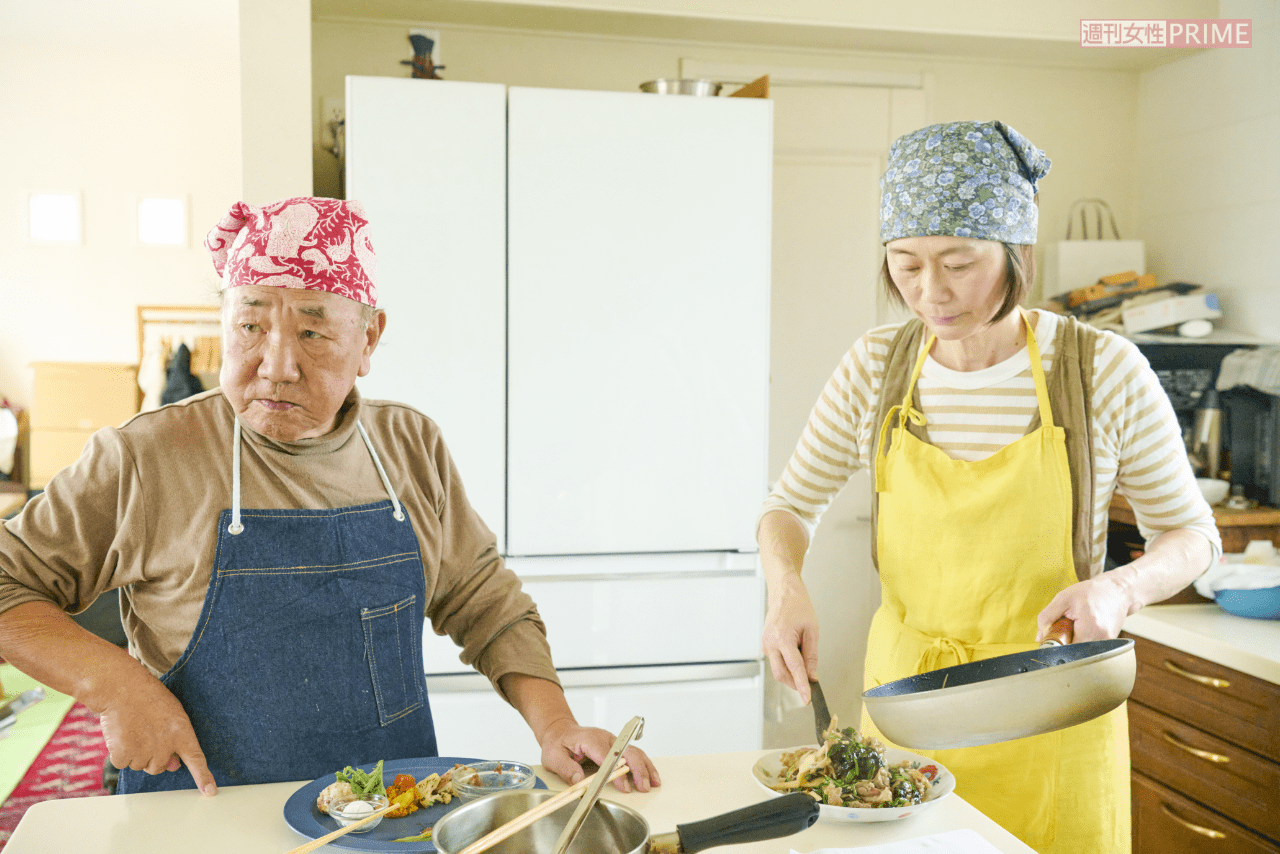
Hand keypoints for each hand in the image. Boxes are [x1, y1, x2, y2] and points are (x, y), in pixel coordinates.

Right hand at [96, 666, 217, 794]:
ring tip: (135, 730)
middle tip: (147, 733)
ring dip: (137, 753)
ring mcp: (144, 752)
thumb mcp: (173, 716)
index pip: (196, 759)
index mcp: (182, 733)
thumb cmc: (150, 700)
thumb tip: (173, 766)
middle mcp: (165, 746)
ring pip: (141, 766)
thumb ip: (176, 740)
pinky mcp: (124, 755)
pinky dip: (120, 753)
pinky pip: (123, 763)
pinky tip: (122, 734)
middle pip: (160, 767)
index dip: (203, 777)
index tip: (210, 792)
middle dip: (154, 756)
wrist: (123, 689)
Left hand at [536, 718, 660, 792]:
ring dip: (645, 767)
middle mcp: (605, 737)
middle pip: (627, 751)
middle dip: (637, 770)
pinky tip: (649, 774)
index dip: (618, 772)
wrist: (560, 731)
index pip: (608, 756)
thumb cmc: (558, 743)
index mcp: (590, 739)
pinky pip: (632, 752)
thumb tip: (578, 779)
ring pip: (634, 751)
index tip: (624, 786)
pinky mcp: (616, 745)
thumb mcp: (553, 756)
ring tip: (652, 782)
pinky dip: (643, 763)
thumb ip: (565, 768)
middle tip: (642, 787)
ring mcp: (612, 740)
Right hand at [761, 571, 818, 703]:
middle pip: (781, 674)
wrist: (784, 592)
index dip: (802, 686)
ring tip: (804, 658)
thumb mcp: (812, 630)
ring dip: (791, 673)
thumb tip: (812, 675)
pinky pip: (776, 661)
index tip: (807, 699)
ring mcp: (766, 644)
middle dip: (795, 683)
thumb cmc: (798, 606)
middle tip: (809, 685)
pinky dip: (787, 664)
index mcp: (783, 638)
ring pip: (778, 669)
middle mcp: (770, 643)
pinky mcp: (766, 645)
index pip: (794, 669)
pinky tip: (795, 655)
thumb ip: (812, 656)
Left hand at [1036, 574, 1132, 642]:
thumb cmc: (1090, 592)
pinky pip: (1092, 645)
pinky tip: (1087, 625)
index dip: (1058, 646)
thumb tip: (1039, 637)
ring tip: (1078, 624)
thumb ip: (1047, 617)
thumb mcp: (1063, 599)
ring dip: (1077, 640)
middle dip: (1067, 641)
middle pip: (1076, 650)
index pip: (1068, 649)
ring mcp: (1109, 641)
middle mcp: (1101, 638)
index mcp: (1089, 627)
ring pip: (1084, 649)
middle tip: (1066, 627)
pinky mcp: (1111, 641)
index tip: (1053, 639)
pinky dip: (1086, 638)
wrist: (1116, 590)